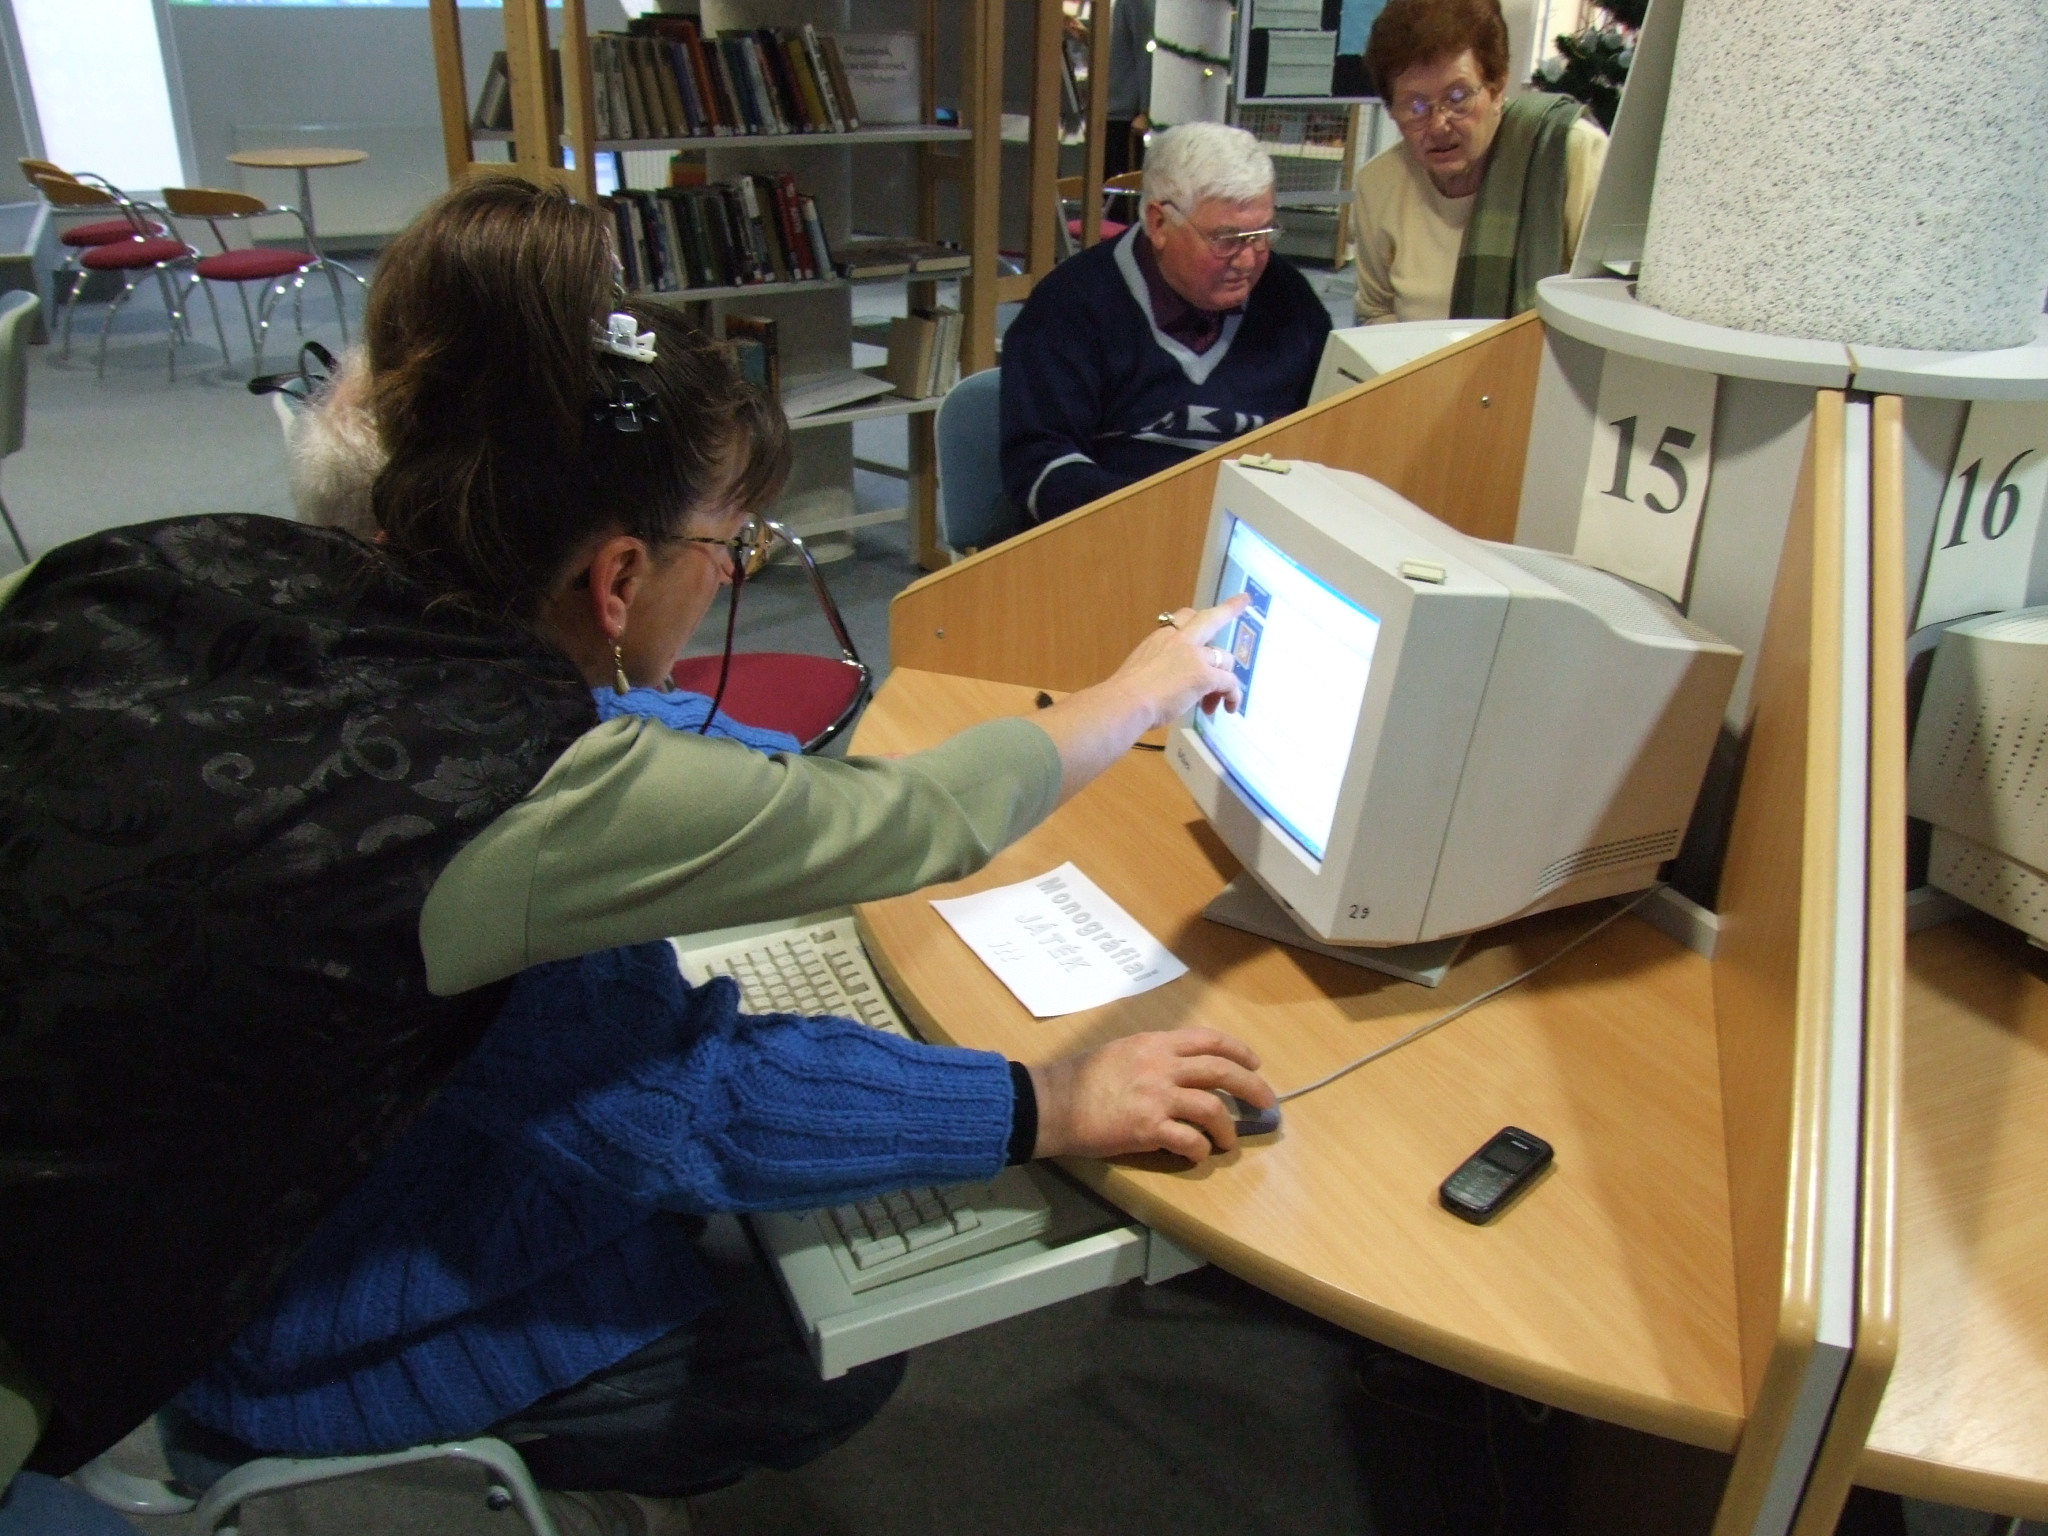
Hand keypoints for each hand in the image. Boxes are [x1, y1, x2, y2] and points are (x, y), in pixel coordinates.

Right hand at [1028, 1027, 1275, 1160]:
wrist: (1052, 1103)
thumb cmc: (1080, 1077)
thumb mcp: (1121, 1051)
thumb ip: (1152, 1056)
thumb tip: (1178, 1069)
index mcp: (1155, 1044)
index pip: (1208, 1040)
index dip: (1238, 1051)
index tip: (1254, 1064)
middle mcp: (1161, 1066)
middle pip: (1221, 1071)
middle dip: (1252, 1087)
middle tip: (1266, 1103)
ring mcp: (1156, 1097)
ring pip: (1212, 1108)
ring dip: (1228, 1127)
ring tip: (1229, 1141)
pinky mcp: (1148, 1128)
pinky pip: (1189, 1140)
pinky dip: (1201, 1149)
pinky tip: (1198, 1154)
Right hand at [1104, 594, 1248, 730]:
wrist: (1125, 702)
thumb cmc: (1124, 694)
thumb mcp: (1140, 670)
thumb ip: (1157, 669)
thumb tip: (1167, 684)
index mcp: (1161, 639)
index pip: (1183, 618)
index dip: (1196, 618)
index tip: (1203, 614)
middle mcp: (1179, 640)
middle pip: (1210, 619)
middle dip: (1229, 609)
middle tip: (1243, 601)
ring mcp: (1194, 656)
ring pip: (1225, 658)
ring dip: (1224, 680)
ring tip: (1211, 705)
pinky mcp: (1204, 675)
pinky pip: (1229, 682)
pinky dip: (1233, 696)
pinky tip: (1229, 707)